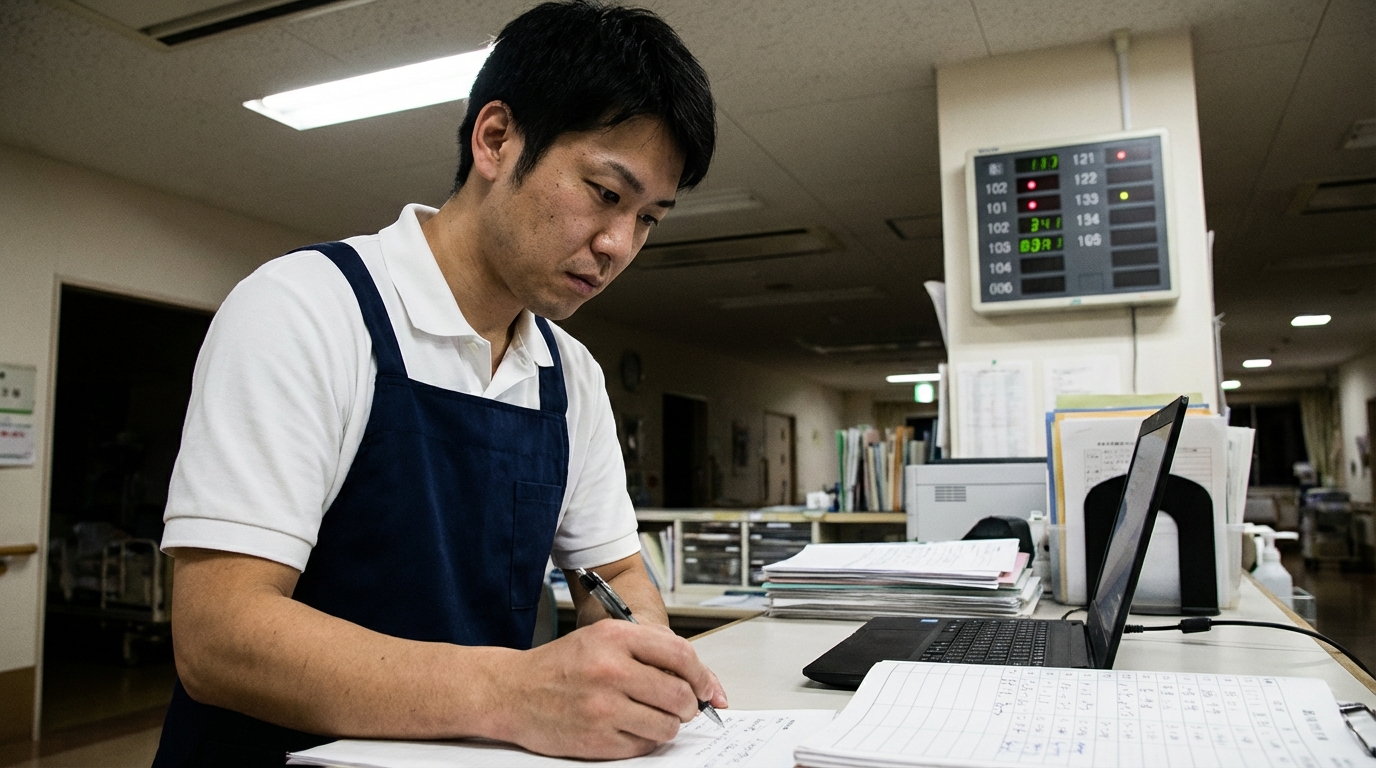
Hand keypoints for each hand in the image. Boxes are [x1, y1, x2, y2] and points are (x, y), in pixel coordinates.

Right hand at [485, 619, 727, 758]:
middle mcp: (610, 670)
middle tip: (680, 705)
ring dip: (667, 725)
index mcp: (615, 637)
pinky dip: (644, 740)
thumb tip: (706, 683)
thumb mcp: (604, 638)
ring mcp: (603, 707)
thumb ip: (654, 651)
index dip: (703, 676)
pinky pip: (644, 746)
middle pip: (679, 695)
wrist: (512, 691)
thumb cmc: (562, 665)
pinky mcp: (596, 739)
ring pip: (667, 725)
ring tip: (649, 715)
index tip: (708, 689)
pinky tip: (628, 727)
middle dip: (687, 705)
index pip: (681, 655)